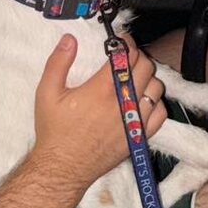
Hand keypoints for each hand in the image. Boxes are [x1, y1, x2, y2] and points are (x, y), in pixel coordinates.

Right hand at [32, 33, 165, 184]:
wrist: (63, 167)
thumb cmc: (54, 131)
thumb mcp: (47, 93)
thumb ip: (58, 62)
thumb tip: (69, 39)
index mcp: (102, 88)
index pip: (127, 55)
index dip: (126, 43)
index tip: (121, 41)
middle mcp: (123, 102)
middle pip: (146, 67)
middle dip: (137, 57)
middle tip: (125, 58)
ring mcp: (134, 120)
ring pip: (156, 88)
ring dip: (147, 78)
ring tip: (133, 78)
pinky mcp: (139, 136)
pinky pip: (160, 113)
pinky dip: (154, 103)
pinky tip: (140, 101)